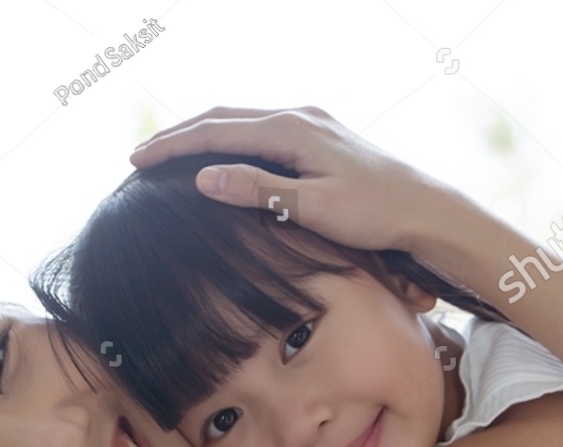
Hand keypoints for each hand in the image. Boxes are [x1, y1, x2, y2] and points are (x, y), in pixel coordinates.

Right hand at [130, 106, 454, 253]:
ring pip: (242, 122)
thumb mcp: (311, 207)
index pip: (215, 131)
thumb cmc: (375, 214)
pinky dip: (231, 142)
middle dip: (179, 136)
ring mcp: (312, 125)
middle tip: (140, 155)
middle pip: (224, 118)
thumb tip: (201, 178)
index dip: (172, 146)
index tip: (136, 159)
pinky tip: (222, 159)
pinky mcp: (321, 140)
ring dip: (203, 136)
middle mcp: (300, 117)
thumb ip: (257, 190)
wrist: (426, 212)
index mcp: (291, 129)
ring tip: (170, 154)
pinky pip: (262, 132)